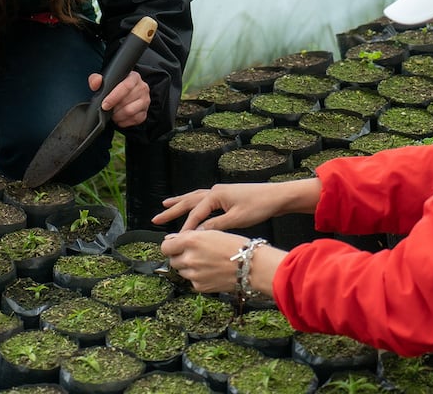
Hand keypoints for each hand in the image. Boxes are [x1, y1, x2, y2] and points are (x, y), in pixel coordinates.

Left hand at [90, 70, 149, 127]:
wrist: (124, 96)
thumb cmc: (114, 88)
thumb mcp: (104, 82)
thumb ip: (97, 80)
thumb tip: (96, 82)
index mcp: (133, 77)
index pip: (126, 86)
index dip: (114, 97)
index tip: (104, 105)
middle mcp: (142, 88)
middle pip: (127, 101)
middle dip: (114, 108)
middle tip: (107, 110)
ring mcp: (145, 101)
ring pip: (130, 112)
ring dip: (118, 116)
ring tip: (112, 114)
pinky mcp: (145, 112)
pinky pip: (134, 120)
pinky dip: (123, 122)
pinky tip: (118, 118)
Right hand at [156, 181, 311, 232]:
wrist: (276, 196)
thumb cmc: (259, 206)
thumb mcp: (237, 219)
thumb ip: (216, 226)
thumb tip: (198, 234)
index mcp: (215, 195)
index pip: (195, 214)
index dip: (186, 228)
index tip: (177, 240)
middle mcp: (214, 191)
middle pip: (188, 202)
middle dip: (172, 211)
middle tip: (156, 219)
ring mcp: (220, 192)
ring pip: (194, 198)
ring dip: (180, 203)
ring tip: (165, 205)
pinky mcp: (225, 195)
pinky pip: (203, 199)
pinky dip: (193, 202)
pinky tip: (191, 206)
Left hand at [161, 230, 285, 295]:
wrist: (252, 266)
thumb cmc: (236, 247)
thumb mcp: (212, 233)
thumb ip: (189, 236)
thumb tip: (172, 240)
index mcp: (192, 241)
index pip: (166, 246)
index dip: (170, 245)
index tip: (174, 246)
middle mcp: (190, 258)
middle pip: (172, 260)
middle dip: (180, 257)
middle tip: (194, 254)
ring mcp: (194, 274)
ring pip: (181, 271)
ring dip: (188, 267)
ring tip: (206, 262)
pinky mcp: (200, 286)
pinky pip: (191, 281)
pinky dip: (197, 277)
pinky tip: (211, 272)